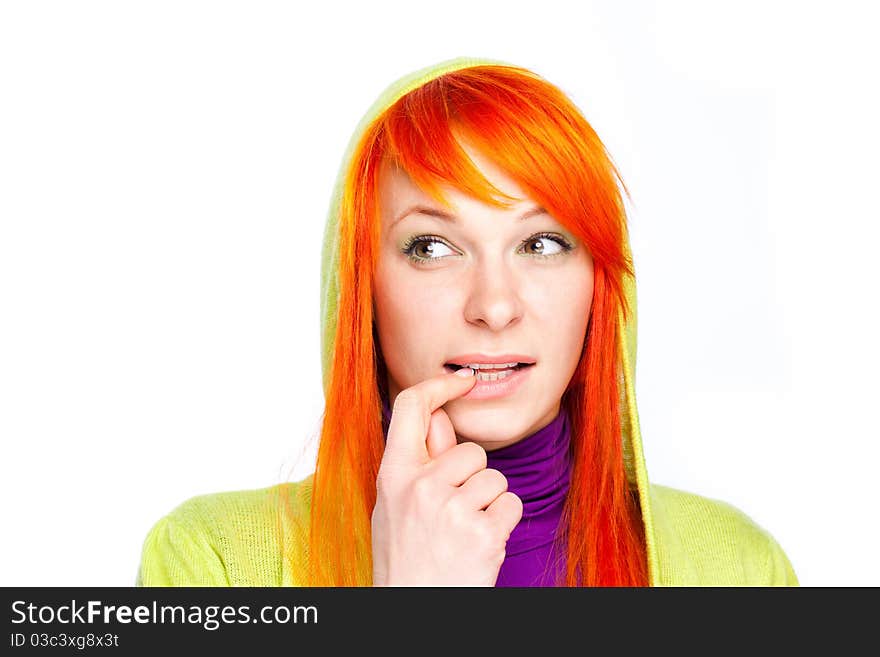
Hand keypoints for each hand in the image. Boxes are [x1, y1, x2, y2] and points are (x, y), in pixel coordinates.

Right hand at [371, 368, 523, 585]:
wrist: (413, 610)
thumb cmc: (405, 557)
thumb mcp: (396, 505)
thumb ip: (419, 460)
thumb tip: (441, 415)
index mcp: (393, 474)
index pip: (410, 406)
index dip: (439, 386)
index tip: (460, 382)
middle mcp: (420, 486)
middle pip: (470, 450)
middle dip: (472, 477)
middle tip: (452, 514)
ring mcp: (452, 509)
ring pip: (495, 477)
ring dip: (489, 502)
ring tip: (464, 532)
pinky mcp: (483, 533)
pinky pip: (511, 503)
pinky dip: (503, 522)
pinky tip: (481, 542)